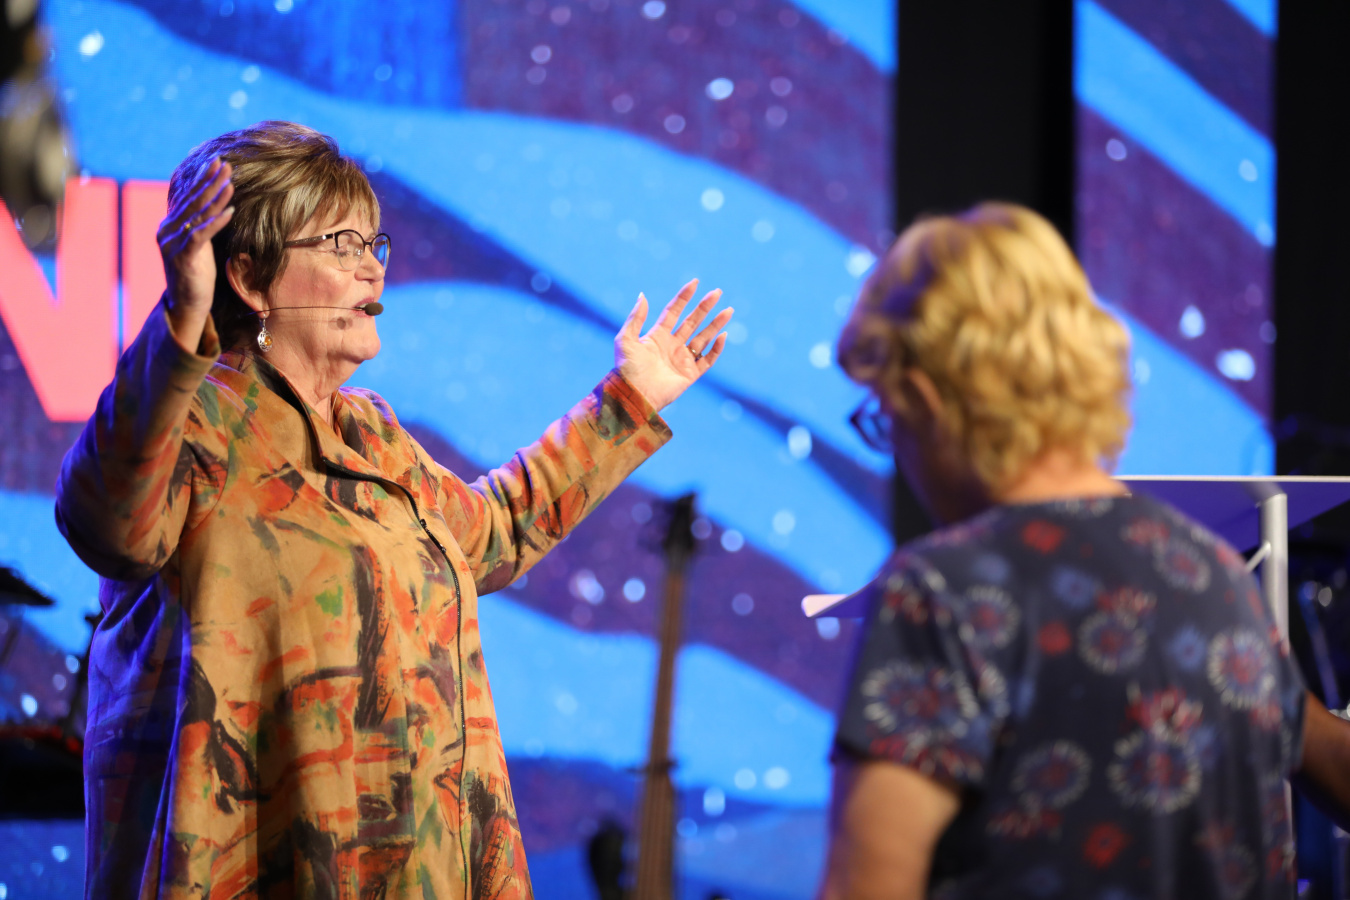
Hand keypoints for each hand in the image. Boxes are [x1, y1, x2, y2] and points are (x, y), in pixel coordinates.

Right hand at [156, 157, 234, 346]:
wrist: (186, 304)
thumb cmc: (196, 274)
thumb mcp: (197, 244)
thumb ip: (198, 225)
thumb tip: (211, 206)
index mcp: (170, 225)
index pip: (187, 196)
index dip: (201, 178)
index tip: (216, 162)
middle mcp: (167, 230)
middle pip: (192, 200)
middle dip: (209, 181)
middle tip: (225, 164)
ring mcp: (173, 243)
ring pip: (197, 215)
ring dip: (215, 197)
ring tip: (230, 182)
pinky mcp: (183, 257)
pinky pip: (201, 235)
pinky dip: (216, 222)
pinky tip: (230, 211)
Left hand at [615, 279, 732, 410]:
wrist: (633, 395)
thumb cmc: (626, 368)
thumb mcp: (625, 339)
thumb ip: (635, 318)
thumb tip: (643, 295)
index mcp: (657, 336)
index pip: (674, 311)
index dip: (684, 297)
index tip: (695, 282)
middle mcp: (672, 345)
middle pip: (692, 321)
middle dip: (705, 307)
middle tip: (717, 292)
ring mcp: (682, 359)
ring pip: (703, 338)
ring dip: (716, 324)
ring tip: (728, 311)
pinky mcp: (690, 374)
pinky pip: (707, 360)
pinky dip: (716, 349)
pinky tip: (722, 336)